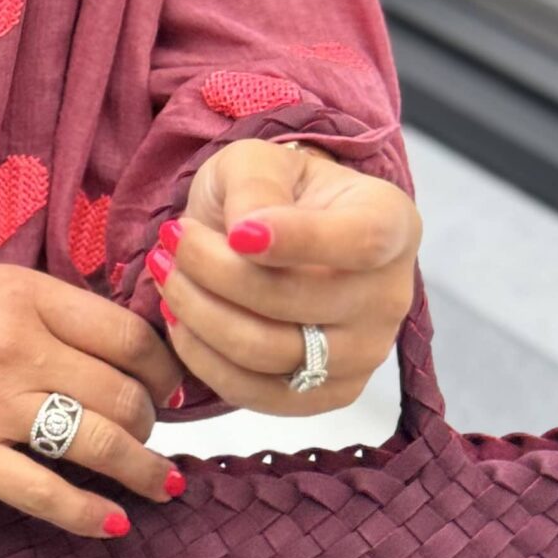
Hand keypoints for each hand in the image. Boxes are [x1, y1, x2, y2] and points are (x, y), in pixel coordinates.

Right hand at [0, 263, 190, 539]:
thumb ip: (50, 312)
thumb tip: (117, 349)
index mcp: (28, 297)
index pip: (129, 336)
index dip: (165, 369)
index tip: (171, 387)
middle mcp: (19, 347)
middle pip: (123, 394)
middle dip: (153, 423)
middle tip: (153, 435)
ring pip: (98, 443)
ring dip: (142, 470)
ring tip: (160, 484)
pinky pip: (41, 492)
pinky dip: (87, 513)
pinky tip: (113, 524)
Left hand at [151, 139, 422, 415]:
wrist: (274, 239)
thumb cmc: (271, 195)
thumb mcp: (257, 163)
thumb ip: (255, 185)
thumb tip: (245, 231)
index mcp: (391, 224)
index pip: (360, 242)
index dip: (298, 240)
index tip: (238, 233)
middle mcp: (390, 296)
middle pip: (295, 300)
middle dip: (213, 270)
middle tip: (170, 240)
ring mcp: (366, 354)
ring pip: (268, 351)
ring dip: (197, 312)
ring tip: (166, 273)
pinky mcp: (329, 394)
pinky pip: (255, 392)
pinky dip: (202, 357)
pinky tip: (180, 318)